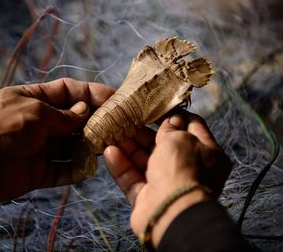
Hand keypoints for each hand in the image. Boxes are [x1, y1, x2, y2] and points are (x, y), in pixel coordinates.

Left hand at [0, 78, 113, 201]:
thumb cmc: (3, 128)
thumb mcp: (36, 113)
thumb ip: (63, 115)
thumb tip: (84, 112)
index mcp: (34, 100)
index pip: (68, 91)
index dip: (91, 93)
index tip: (115, 97)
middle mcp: (38, 123)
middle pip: (73, 121)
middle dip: (94, 123)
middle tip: (117, 126)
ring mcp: (38, 149)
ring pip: (70, 148)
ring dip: (88, 148)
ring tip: (108, 148)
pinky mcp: (37, 173)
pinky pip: (61, 172)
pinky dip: (74, 171)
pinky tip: (89, 169)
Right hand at [104, 112, 230, 246]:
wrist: (172, 212)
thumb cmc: (182, 169)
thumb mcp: (180, 139)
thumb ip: (172, 127)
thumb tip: (171, 120)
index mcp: (208, 154)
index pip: (193, 126)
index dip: (175, 114)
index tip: (156, 106)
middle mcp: (188, 168)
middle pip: (164, 145)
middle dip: (144, 131)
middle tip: (126, 117)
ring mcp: (166, 184)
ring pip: (144, 161)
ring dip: (128, 146)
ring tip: (112, 131)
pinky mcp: (147, 197)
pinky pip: (133, 178)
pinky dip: (121, 165)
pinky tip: (109, 151)